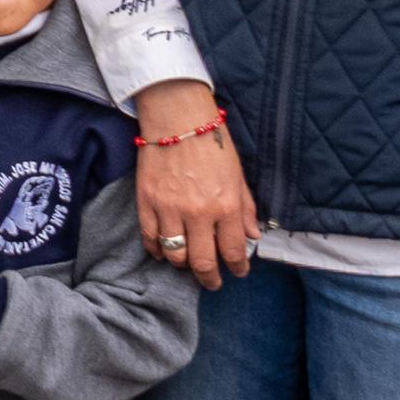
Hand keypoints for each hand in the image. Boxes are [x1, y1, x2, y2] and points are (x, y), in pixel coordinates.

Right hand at [132, 81, 253, 286]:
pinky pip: (150, 237)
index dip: (237, 267)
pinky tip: (163, 251)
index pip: (232, 251)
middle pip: (202, 261)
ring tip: (187, 264)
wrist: (176, 117)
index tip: (238, 271)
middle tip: (212, 282)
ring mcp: (169, 208)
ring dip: (183, 265)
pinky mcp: (146, 201)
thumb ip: (245, 208)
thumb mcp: (238, 175)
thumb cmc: (213, 143)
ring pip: (174, 254)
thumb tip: (253, 235)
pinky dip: (156, 249)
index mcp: (226, 206)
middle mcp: (198, 212)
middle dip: (209, 278)